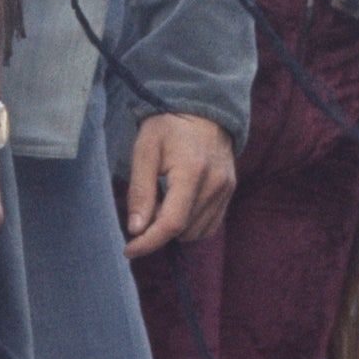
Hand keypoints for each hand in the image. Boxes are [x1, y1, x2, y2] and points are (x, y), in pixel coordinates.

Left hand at [119, 111, 236, 253]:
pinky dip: (190, 226)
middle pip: (183, 230)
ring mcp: (226, 189)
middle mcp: (215, 184)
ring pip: (197, 232)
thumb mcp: (144, 151)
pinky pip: (209, 225)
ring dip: (175, 229)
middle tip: (145, 210)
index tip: (128, 250)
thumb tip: (136, 229)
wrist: (201, 109)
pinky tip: (178, 206)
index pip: (172, 222)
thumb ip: (140, 191)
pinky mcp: (230, 192)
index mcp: (192, 171)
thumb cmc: (167, 127)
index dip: (148, 242)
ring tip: (162, 202)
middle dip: (158, 231)